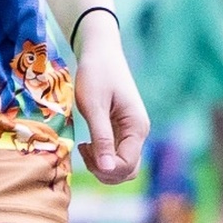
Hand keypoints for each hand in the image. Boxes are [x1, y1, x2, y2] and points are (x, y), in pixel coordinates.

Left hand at [71, 22, 149, 183]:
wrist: (101, 52)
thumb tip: (107, 169)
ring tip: (84, 147)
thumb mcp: (94, 106)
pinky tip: (86, 144)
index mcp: (137, 127)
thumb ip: (102, 137)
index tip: (83, 148)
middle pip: (128, 170)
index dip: (105, 168)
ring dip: (102, 166)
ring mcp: (132, 132)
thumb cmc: (95, 74)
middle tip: (83, 150)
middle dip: (104, 171)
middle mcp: (139, 133)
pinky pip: (116, 154)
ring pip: (122, 165)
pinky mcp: (123, 130)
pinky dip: (102, 156)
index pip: (127, 165)